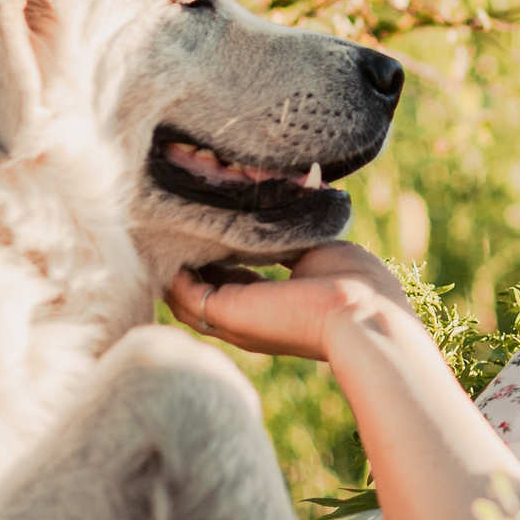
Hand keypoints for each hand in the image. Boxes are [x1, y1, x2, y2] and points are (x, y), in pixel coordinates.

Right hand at [165, 242, 416, 362]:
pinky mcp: (228, 313)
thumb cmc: (353, 284)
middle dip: (183, 262)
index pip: (229, 283)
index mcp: (271, 307)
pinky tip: (169, 242)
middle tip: (168, 227)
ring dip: (171, 266)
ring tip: (157, 231)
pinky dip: (173, 271)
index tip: (203, 227)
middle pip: (198, 295)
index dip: (213, 257)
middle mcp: (247, 320)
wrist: (362, 312)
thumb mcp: (312, 251)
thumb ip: (284, 236)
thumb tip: (276, 199)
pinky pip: (184, 294)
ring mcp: (235, 320)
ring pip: (184, 298)